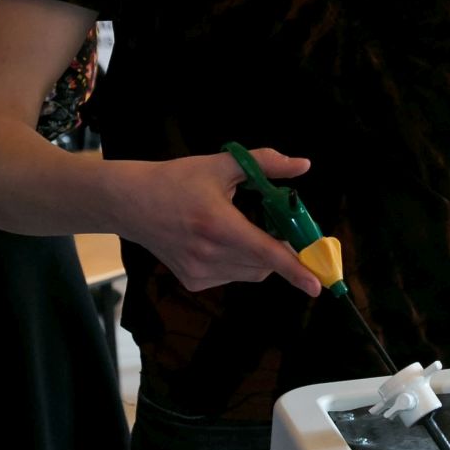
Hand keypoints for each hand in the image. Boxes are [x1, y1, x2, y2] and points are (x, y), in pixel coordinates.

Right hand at [121, 148, 322, 296]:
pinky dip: (239, 263)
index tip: (317, 285)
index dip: (295, 269)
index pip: (266, 252)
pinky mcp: (192, 281)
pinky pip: (232, 277)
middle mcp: (208, 254)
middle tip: (275, 225)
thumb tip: (303, 165)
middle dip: (278, 249)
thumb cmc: (177, 180)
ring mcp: (198, 272)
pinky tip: (220, 241)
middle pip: (264, 264)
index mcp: (219, 224)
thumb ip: (265, 164)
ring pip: (250, 273)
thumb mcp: (221, 165)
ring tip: (239, 228)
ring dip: (259, 256)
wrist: (131, 203)